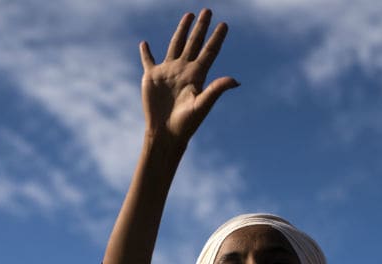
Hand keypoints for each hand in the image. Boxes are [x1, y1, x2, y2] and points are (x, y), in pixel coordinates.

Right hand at [139, 9, 238, 142]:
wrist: (166, 133)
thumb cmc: (186, 123)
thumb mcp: (202, 105)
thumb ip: (217, 90)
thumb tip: (236, 81)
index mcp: (197, 75)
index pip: (209, 51)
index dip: (217, 38)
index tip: (224, 24)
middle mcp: (184, 70)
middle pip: (194, 43)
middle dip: (201, 27)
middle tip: (207, 10)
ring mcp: (168, 72)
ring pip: (176, 45)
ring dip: (181, 30)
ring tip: (188, 16)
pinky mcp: (152, 77)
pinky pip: (148, 60)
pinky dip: (146, 52)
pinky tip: (145, 44)